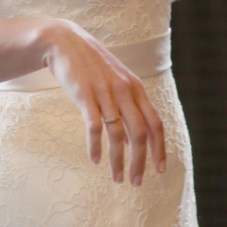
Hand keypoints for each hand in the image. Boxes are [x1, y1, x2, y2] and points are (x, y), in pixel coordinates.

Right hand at [41, 20, 166, 185]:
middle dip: (140, 162)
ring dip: (118, 160)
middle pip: (140, 133)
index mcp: (135, 88)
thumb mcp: (116, 82)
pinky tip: (95, 160)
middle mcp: (124, 90)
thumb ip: (128, 108)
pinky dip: (95, 147)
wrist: (66, 43)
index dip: (160, 148)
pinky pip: (94, 127)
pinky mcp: (84, 95)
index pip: (155, 123)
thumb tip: (134, 143)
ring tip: (117, 178)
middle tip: (136, 182)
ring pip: (117, 134)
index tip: (159, 171)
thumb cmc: (93, 66)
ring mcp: (104, 92)